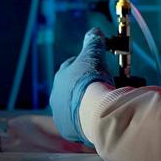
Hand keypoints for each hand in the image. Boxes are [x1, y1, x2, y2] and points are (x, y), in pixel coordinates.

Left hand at [51, 27, 113, 145]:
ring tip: (104, 104)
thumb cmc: (91, 80)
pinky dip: (89, 120)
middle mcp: (56, 96)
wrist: (92, 110)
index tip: (97, 66)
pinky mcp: (68, 129)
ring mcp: (61, 114)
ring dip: (88, 104)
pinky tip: (101, 117)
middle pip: (72, 89)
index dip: (85, 65)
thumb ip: (93, 42)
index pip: (71, 67)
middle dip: (86, 86)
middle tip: (104, 86)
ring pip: (76, 107)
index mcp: (61, 77)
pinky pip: (80, 123)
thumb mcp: (93, 54)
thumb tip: (94, 31)